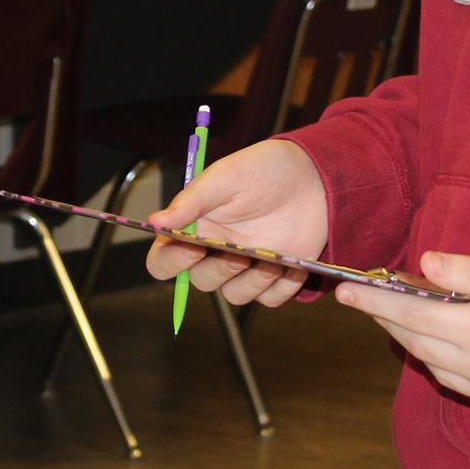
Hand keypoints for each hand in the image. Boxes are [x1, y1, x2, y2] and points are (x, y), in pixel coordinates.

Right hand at [144, 139, 329, 308]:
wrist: (314, 174)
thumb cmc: (264, 169)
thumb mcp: (225, 177)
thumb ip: (191, 201)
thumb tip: (155, 222)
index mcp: (196, 228)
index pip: (164, 260)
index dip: (172, 261)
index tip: (194, 247)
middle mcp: (217, 251)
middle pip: (201, 282)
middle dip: (219, 270)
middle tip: (240, 254)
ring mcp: (247, 266)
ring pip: (235, 296)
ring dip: (252, 282)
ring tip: (272, 260)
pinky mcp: (276, 276)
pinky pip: (269, 299)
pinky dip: (280, 287)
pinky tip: (290, 265)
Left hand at [346, 253, 469, 425]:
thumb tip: (422, 267)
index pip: (411, 317)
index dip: (373, 303)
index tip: (345, 291)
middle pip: (418, 346)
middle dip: (390, 322)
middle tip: (372, 298)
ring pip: (439, 371)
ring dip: (419, 345)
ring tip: (408, 318)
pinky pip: (467, 389)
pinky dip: (450, 367)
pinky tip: (453, 345)